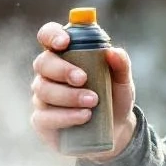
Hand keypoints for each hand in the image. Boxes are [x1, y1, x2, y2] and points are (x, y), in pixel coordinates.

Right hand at [29, 21, 137, 161]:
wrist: (116, 130)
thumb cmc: (114, 98)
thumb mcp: (122, 81)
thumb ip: (121, 65)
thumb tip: (113, 52)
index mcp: (65, 55)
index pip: (48, 36)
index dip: (52, 35)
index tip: (65, 42)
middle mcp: (49, 74)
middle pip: (42, 63)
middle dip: (62, 69)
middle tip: (83, 79)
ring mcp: (43, 98)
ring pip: (43, 90)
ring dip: (68, 95)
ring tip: (93, 102)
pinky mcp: (42, 121)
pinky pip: (44, 117)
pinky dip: (65, 116)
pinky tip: (84, 116)